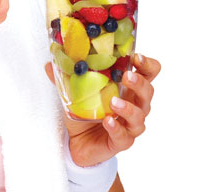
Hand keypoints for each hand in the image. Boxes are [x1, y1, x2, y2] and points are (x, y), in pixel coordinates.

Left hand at [44, 52, 160, 166]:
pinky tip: (108, 121)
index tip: (136, 56)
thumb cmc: (84, 113)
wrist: (77, 143)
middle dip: (139, 82)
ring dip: (128, 107)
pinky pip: (123, 136)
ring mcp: (129, 124)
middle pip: (148, 91)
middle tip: (126, 76)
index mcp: (128, 88)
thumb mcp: (75, 91)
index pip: (149, 72)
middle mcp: (135, 105)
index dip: (147, 64)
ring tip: (113, 102)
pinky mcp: (121, 141)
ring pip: (139, 116)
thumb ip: (66, 77)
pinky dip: (116, 128)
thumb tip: (50, 62)